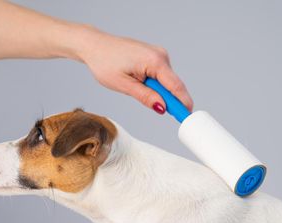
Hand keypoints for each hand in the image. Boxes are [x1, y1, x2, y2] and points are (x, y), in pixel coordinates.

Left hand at [76, 26, 192, 113]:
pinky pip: (161, 75)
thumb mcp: (124, 85)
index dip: (183, 104)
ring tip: (135, 87)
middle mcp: (161, 55)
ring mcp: (159, 54)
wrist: (94, 45)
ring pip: (167, 81)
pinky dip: (155, 85)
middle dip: (169, 100)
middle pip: (174, 85)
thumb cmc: (104, 62)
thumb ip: (145, 97)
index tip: (187, 117)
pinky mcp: (155, 56)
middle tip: (159, 111)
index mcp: (155, 61)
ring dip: (159, 92)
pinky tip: (139, 82)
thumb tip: (162, 108)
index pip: (176, 86)